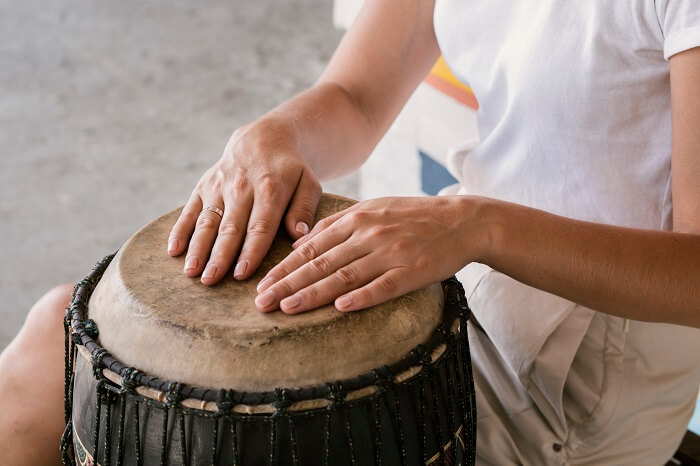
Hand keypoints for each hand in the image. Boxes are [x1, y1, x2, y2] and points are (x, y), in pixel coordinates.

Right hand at [167, 119, 321, 283]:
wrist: (262, 139)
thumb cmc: (290, 170)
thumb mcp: (308, 183)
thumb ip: (304, 208)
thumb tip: (299, 235)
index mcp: (270, 188)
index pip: (260, 225)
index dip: (251, 250)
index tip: (242, 274)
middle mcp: (241, 187)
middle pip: (230, 227)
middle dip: (219, 255)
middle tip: (211, 280)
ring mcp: (218, 186)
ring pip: (207, 221)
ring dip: (198, 247)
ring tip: (191, 272)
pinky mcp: (203, 187)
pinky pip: (189, 210)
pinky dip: (180, 230)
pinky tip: (173, 251)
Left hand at [254, 196, 486, 312]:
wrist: (462, 221)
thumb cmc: (414, 216)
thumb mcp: (374, 208)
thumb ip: (338, 224)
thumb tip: (302, 244)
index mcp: (357, 218)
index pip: (312, 246)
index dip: (284, 267)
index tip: (262, 283)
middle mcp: (369, 234)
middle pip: (320, 263)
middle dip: (287, 283)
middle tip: (261, 303)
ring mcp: (390, 253)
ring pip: (344, 276)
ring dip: (312, 293)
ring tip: (286, 308)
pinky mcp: (412, 271)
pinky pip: (382, 286)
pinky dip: (361, 297)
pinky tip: (340, 308)